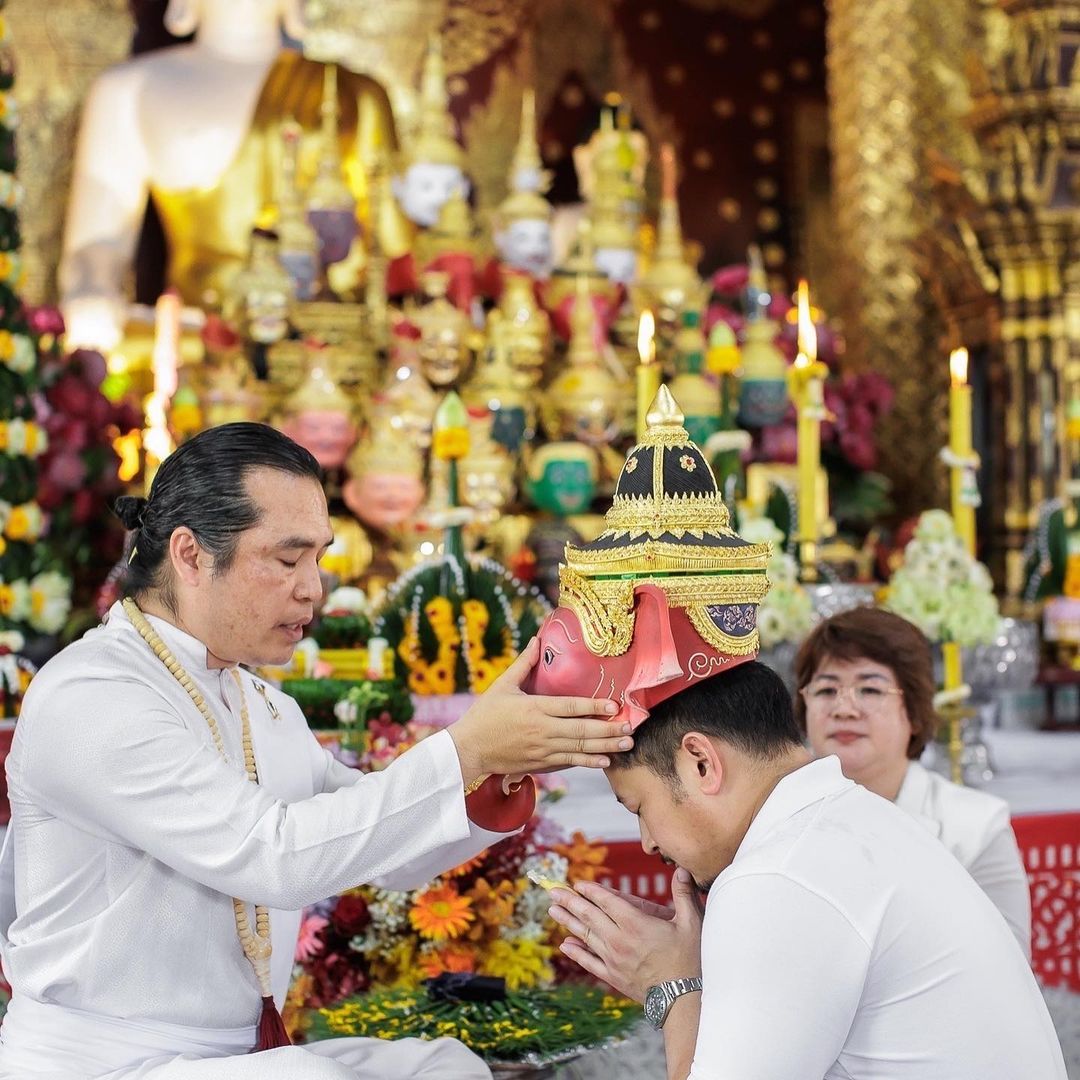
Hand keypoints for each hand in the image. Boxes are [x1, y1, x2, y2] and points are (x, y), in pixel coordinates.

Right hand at [449, 637, 631, 784]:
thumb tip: (536, 639)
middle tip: (630, 728)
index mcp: (534, 708)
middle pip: (581, 730)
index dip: (594, 706)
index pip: (570, 706)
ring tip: (626, 743)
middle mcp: (542, 730)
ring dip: (605, 746)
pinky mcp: (540, 763)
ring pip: (579, 748)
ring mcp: (542, 749)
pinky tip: (604, 760)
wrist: (468, 749)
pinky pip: (569, 762)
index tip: (614, 705)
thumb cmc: (484, 714)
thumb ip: (522, 664)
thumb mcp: (502, 686)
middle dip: (608, 730)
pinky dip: (588, 762)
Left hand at [549, 868, 702, 1001]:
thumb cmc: (690, 961)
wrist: (683, 1000)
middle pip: (589, 915)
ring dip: (568, 921)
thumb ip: (683, 894)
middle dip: (570, 901)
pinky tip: (565, 945)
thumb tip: (682, 868)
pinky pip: (589, 962)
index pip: (607, 901)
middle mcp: (619, 939)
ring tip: (552, 910)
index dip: (591, 890)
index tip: (577, 882)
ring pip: (585, 935)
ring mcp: (614, 959)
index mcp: (636, 923)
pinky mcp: (613, 976)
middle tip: (553, 891)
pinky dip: (576, 952)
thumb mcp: (691, 923)